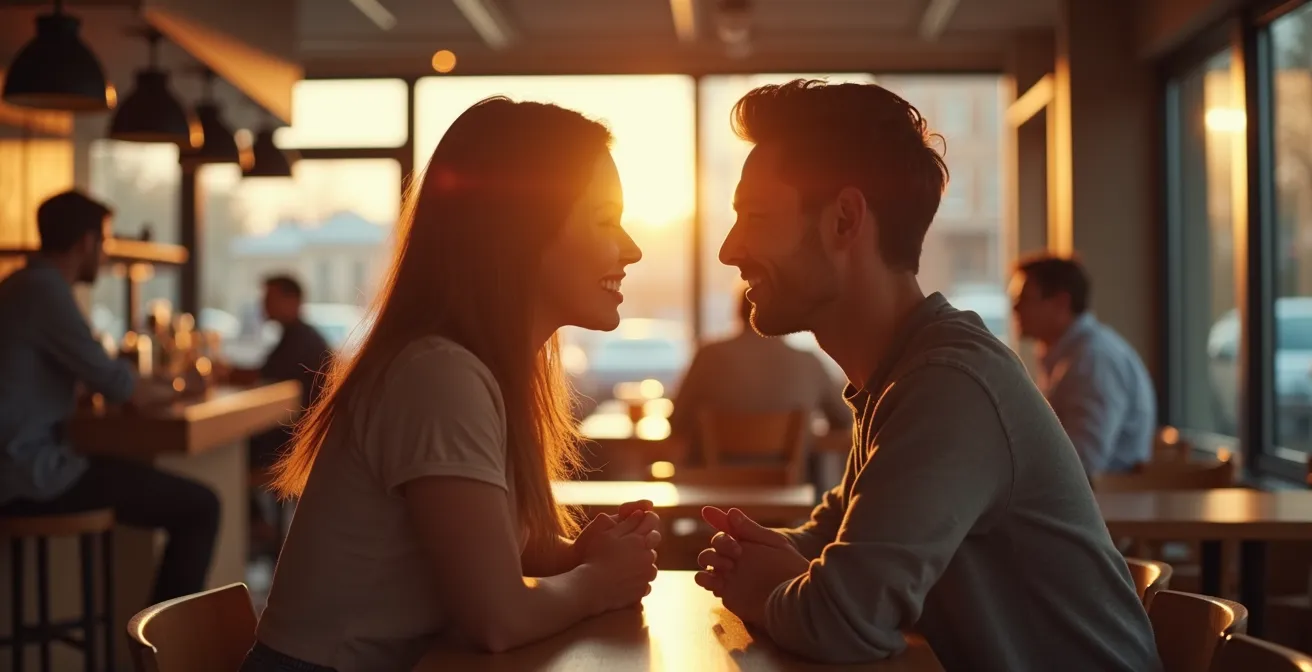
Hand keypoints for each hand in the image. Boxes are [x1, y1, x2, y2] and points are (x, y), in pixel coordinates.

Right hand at [577, 509, 660, 613]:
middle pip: (653, 542)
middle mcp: (648, 556)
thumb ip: (626, 522)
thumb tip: (640, 514)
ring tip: (625, 564)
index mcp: (640, 539)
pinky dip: (639, 579)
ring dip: (643, 561)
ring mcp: (646, 574)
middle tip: (628, 544)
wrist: (591, 587)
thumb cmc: (595, 557)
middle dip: (644, 540)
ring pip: (651, 563)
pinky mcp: (642, 590)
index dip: (646, 517)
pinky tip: (625, 579)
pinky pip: (646, 582)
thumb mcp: (606, 533)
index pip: (652, 521)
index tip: (640, 518)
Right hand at [694, 507, 807, 625]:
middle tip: (738, 551)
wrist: (795, 595)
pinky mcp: (726, 592)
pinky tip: (716, 579)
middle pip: (714, 546)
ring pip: (706, 564)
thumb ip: (751, 529)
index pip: (725, 528)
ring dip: (710, 560)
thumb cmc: (789, 566)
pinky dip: (705, 579)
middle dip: (721, 543)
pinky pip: (707, 583)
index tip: (708, 511)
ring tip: (728, 566)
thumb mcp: (773, 543)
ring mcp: (727, 575)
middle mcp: (732, 558)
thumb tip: (731, 512)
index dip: (715, 518)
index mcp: (743, 543)